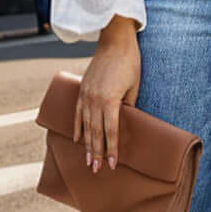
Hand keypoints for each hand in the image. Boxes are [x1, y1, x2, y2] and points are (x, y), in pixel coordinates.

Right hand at [74, 20, 140, 173]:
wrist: (114, 41)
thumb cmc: (129, 63)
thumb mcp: (134, 86)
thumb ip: (129, 106)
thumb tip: (125, 123)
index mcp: (110, 100)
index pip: (110, 131)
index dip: (111, 149)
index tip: (112, 164)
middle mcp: (94, 100)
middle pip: (95, 132)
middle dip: (96, 153)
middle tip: (96, 170)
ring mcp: (85, 95)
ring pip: (85, 126)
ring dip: (86, 145)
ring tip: (87, 161)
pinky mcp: (81, 90)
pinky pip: (77, 113)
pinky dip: (76, 128)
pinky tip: (76, 140)